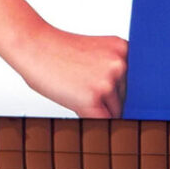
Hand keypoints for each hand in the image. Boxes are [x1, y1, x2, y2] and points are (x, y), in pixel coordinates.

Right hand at [6, 25, 127, 117]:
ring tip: (76, 91)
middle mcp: (120, 65)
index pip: (135, 82)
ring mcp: (107, 82)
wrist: (33, 46)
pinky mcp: (93, 98)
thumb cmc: (59, 51)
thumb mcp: (97, 52)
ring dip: (98, 109)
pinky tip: (76, 103)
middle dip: (108, 100)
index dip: (120, 90)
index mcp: (124, 50)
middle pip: (126, 98)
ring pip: (115, 111)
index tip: (112, 94)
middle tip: (84, 87)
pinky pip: (102, 121)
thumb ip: (114, 70)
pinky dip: (91, 118)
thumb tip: (128, 101)